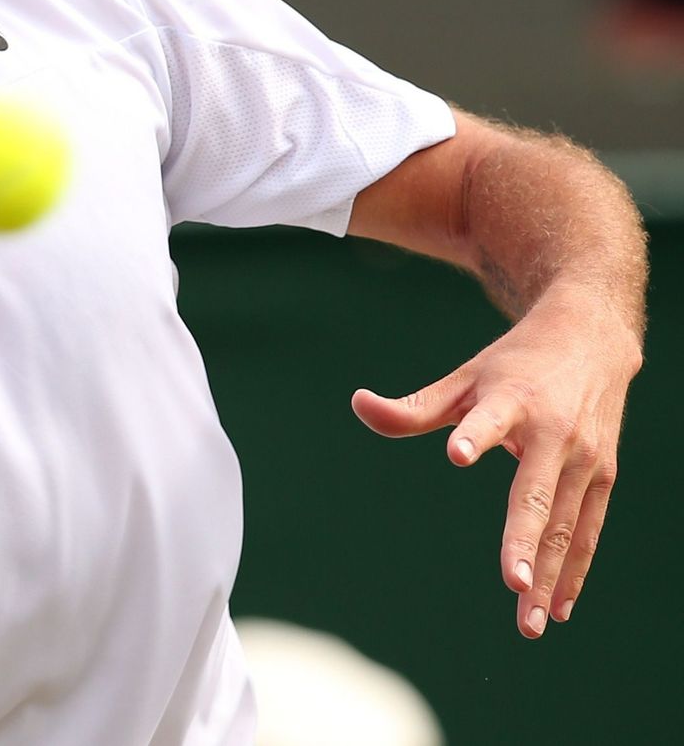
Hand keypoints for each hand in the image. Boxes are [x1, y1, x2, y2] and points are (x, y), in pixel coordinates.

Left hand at [352, 290, 641, 637]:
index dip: (475, 436)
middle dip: (526, 543)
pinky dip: (575, 569)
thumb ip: (414, 407)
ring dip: (550, 575)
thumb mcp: (464, 377)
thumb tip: (357, 405)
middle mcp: (556, 432)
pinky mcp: (604, 476)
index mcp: (513, 399)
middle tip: (513, 586)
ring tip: (531, 621)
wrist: (591, 339)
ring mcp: (585, 458)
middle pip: (537, 493)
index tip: (456, 454)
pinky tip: (559, 606)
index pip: (490, 419)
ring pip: (566, 525)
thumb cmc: (514, 364)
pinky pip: (588, 530)